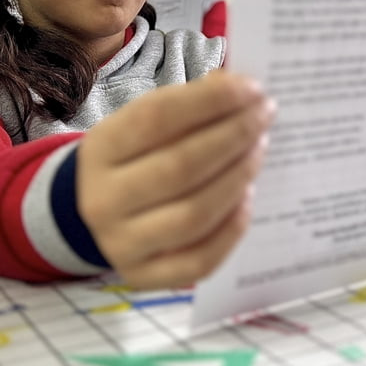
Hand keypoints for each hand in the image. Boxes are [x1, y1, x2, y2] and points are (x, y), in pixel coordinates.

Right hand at [78, 71, 273, 289]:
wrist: (99, 210)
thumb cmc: (136, 155)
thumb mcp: (145, 121)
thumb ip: (189, 104)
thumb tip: (240, 89)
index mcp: (101, 148)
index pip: (156, 118)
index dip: (209, 101)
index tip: (252, 88)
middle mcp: (103, 199)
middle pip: (180, 167)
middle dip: (233, 136)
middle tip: (265, 115)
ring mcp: (121, 244)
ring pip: (194, 214)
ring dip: (238, 177)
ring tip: (259, 149)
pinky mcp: (144, 278)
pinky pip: (200, 259)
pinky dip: (232, 227)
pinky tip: (247, 195)